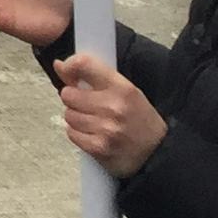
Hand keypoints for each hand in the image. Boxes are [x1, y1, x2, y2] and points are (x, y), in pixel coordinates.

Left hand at [54, 52, 166, 178]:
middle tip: (86, 103)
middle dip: (73, 98)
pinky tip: (92, 133)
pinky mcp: (99, 148)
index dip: (70, 66)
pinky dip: (77, 134)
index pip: (83, 65)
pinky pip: (71, 133)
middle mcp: (113, 107)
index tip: (68, 71)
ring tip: (93, 120)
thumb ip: (93, 75)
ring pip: (69, 115)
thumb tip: (59, 65)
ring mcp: (106, 129)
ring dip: (76, 117)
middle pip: (68, 94)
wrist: (158, 153)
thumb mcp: (125, 90)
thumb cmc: (139, 119)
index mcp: (122, 88)